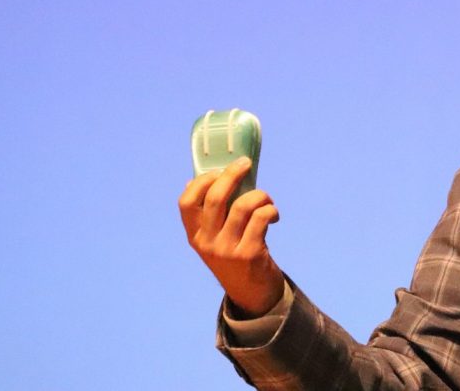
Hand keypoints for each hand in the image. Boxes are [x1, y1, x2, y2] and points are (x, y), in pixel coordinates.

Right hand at [178, 157, 284, 316]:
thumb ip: (210, 213)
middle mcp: (207, 242)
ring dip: (260, 195)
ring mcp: (227, 249)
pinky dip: (271, 210)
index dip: (201, 181)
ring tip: (267, 200)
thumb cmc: (235, 255)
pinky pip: (261, 218)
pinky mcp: (249, 254)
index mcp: (195, 236)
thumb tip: (196, 178)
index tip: (218, 170)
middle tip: (245, 164)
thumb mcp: (215, 238)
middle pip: (215, 198)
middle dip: (232, 174)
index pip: (186, 202)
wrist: (253, 294)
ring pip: (243, 205)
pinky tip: (273, 215)